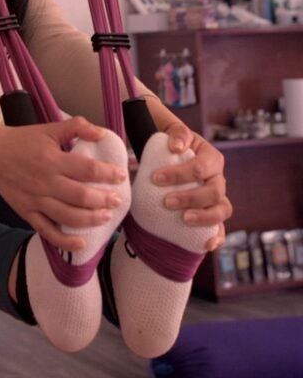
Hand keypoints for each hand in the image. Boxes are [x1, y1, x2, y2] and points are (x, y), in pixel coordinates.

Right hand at [0, 115, 129, 252]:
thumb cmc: (22, 140)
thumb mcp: (48, 128)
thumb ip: (76, 127)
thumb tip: (101, 133)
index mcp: (51, 159)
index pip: (86, 169)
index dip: (106, 174)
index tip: (120, 176)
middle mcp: (45, 182)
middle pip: (80, 195)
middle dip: (103, 199)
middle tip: (117, 200)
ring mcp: (35, 200)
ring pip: (68, 216)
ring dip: (90, 219)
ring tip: (106, 216)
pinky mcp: (27, 213)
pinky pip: (47, 231)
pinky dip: (64, 241)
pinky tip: (81, 243)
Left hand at [151, 122, 232, 250]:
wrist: (170, 156)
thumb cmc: (171, 145)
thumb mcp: (174, 132)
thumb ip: (177, 132)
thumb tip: (176, 146)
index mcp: (211, 158)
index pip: (200, 167)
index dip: (179, 174)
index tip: (155, 178)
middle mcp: (218, 179)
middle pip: (214, 191)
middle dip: (190, 198)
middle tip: (166, 201)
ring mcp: (218, 197)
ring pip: (223, 210)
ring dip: (205, 217)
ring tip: (185, 219)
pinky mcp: (213, 213)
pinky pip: (221, 227)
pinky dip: (218, 237)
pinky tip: (207, 245)